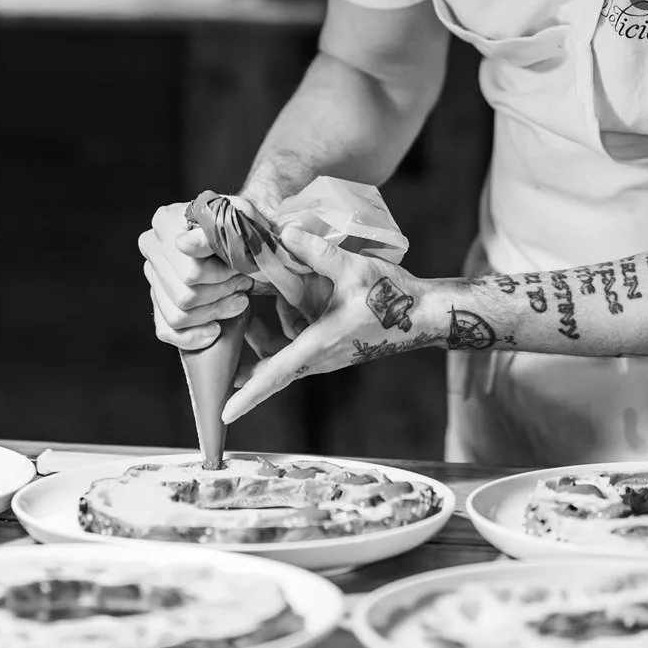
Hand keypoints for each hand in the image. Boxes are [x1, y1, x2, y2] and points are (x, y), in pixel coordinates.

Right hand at [141, 200, 253, 353]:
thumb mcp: (240, 219)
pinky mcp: (156, 301)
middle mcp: (152, 246)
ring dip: (214, 312)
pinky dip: (194, 336)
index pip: (191, 269)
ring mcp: (152, 274)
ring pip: (178, 314)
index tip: (242, 269)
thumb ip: (214, 231)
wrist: (243, 236)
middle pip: (185, 294)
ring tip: (239, 301)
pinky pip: (166, 331)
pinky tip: (216, 329)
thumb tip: (183, 245)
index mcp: (166, 220)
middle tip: (244, 285)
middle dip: (222, 294)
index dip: (222, 274)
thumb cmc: (244, 225)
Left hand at [221, 224, 434, 422]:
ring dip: (267, 334)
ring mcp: (327, 355)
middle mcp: (320, 357)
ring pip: (283, 354)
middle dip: (245, 357)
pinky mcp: (332, 348)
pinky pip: (298, 345)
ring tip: (254, 299)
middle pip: (271, 368)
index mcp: (320, 344)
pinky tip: (289, 297)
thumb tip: (284, 234)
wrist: (423, 314)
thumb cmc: (392, 296)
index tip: (224, 414)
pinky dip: (286, 326)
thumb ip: (318, 253)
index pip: (276, 375)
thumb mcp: (354, 269)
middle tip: (226, 334)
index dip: (248, 396)